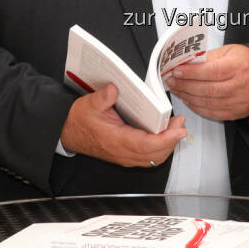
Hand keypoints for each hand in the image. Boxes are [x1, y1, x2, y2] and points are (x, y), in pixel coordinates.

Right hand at [60, 84, 186, 167]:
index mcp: (116, 141)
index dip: (166, 139)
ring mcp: (125, 156)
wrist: (68, 133)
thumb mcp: (88, 105)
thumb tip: (114, 89)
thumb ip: (102, 98)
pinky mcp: (127, 155)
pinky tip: (165, 134)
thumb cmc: (79, 121)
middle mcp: (123, 153)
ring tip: (175, 127)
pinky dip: (160, 147)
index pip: (146, 145)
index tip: (179, 130)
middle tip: (180, 123)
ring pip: (154, 158)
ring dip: (168, 145)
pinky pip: (149, 157)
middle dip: (172, 140)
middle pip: (155, 154)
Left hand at [166, 44, 248, 119]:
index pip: (210, 71)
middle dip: (184, 85)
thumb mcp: (228, 52)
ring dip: (188, 97)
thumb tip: (184, 64)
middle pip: (206, 89)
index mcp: (238, 67)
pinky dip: (197, 107)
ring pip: (207, 102)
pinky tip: (189, 100)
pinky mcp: (236, 112)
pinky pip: (212, 113)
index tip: (177, 71)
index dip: (190, 73)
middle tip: (172, 81)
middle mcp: (240, 85)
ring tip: (177, 90)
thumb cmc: (244, 62)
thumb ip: (207, 57)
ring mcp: (238, 101)